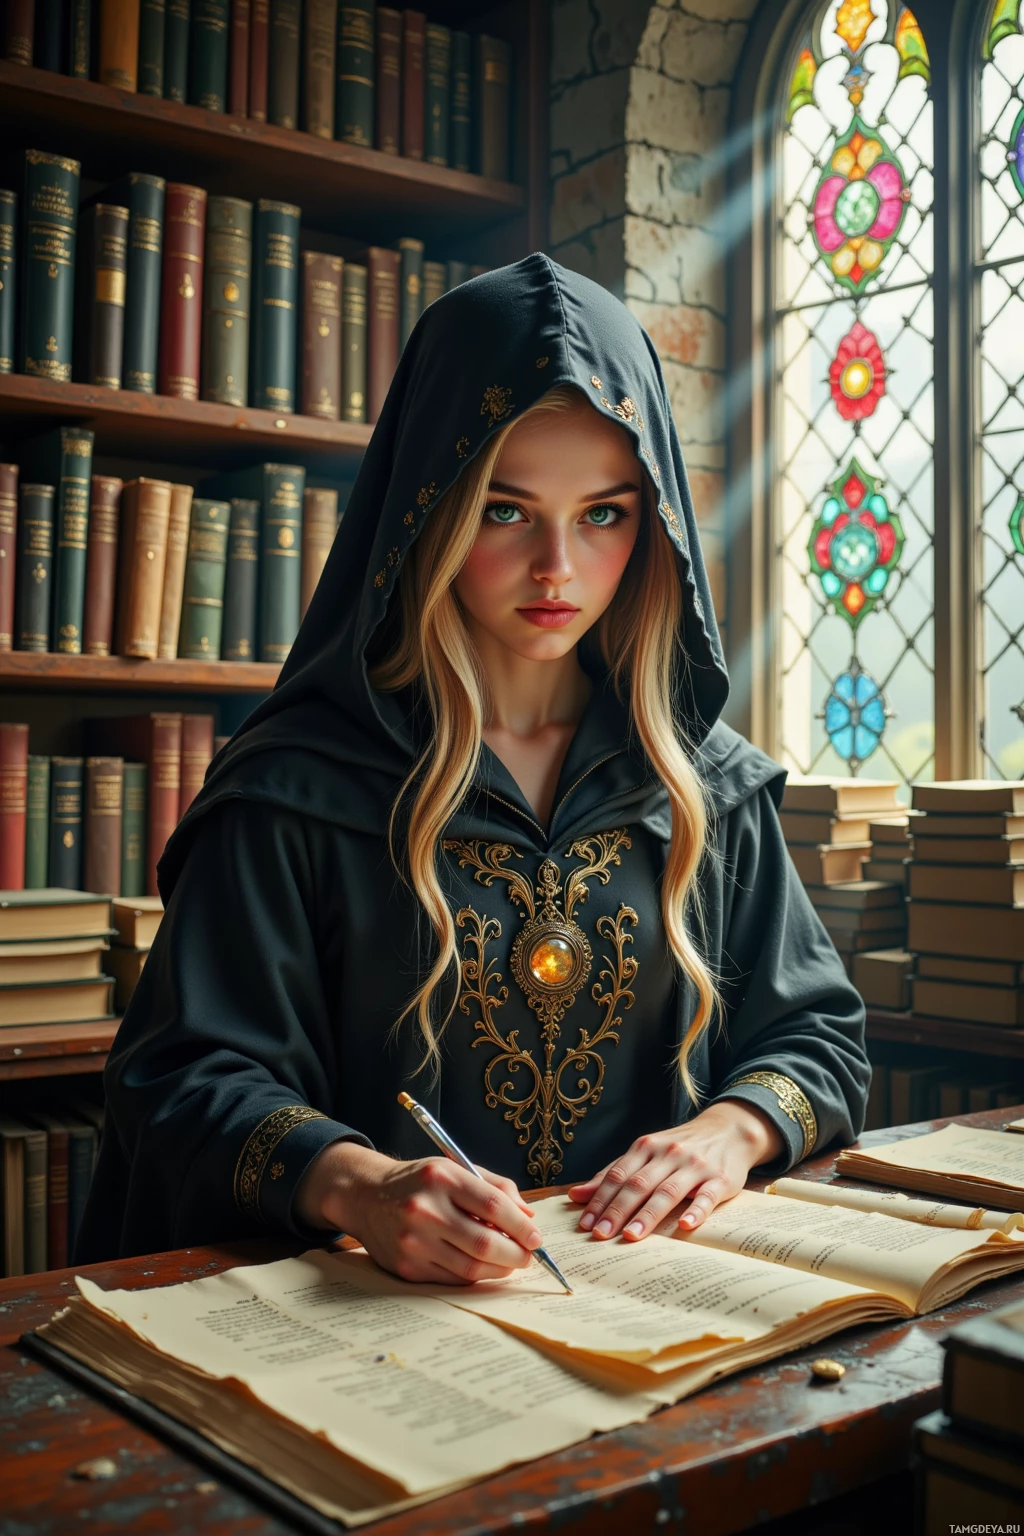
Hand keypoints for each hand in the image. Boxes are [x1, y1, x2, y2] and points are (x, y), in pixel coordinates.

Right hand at [295, 1140, 543, 1284]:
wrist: (366, 1196)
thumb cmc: (420, 1181)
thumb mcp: (455, 1168)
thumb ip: (495, 1187)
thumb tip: (528, 1217)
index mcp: (442, 1177)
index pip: (493, 1205)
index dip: (521, 1226)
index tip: (536, 1237)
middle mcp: (425, 1209)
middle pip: (484, 1243)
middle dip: (515, 1254)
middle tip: (527, 1256)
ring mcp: (413, 1241)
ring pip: (471, 1268)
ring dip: (499, 1270)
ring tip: (509, 1264)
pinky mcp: (406, 1267)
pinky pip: (451, 1279)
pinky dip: (474, 1278)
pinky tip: (483, 1269)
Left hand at [567, 1099, 783, 1241]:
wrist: (729, 1130)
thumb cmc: (681, 1147)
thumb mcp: (646, 1153)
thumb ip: (614, 1173)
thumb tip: (576, 1195)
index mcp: (646, 1147)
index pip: (618, 1175)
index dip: (600, 1199)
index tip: (585, 1224)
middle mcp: (668, 1154)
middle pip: (638, 1184)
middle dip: (617, 1210)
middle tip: (600, 1234)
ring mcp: (695, 1166)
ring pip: (667, 1191)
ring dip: (648, 1215)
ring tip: (631, 1235)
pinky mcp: (721, 1179)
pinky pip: (707, 1196)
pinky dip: (696, 1211)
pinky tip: (685, 1226)